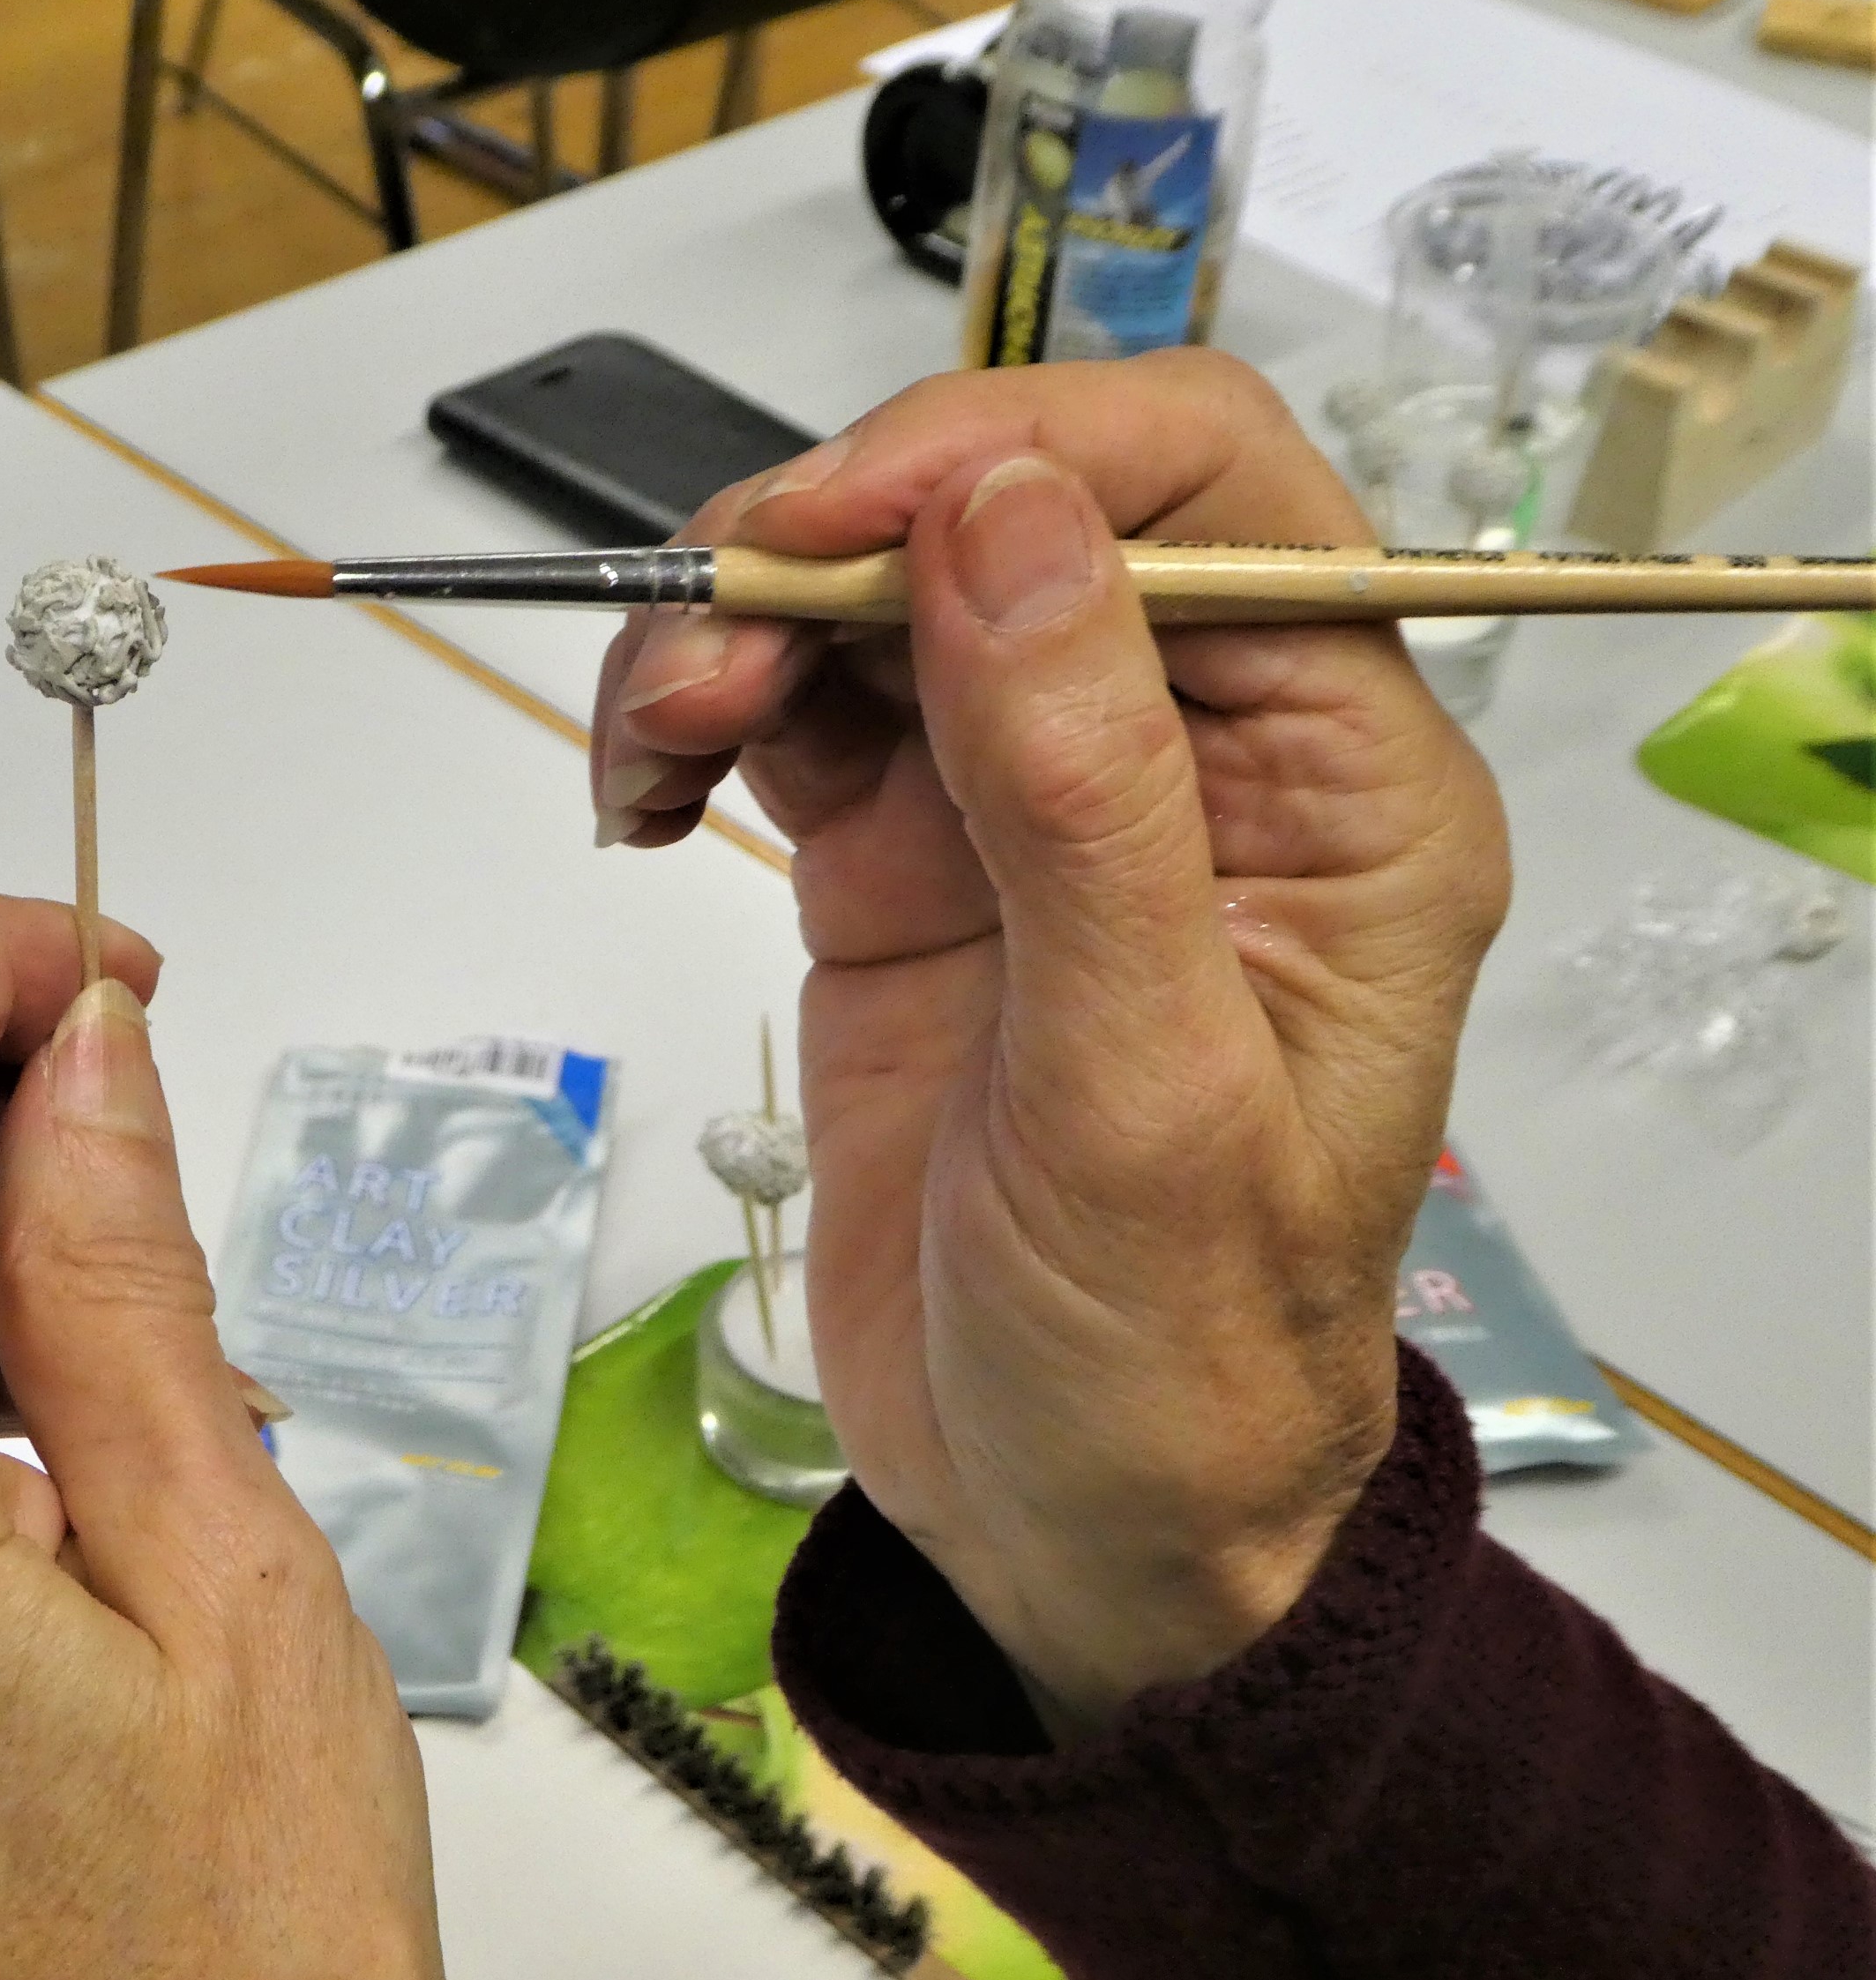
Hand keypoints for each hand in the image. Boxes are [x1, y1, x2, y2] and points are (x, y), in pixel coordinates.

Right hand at [592, 354, 1509, 1732]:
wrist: (1074, 1525)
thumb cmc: (1174, 1357)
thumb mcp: (1146, 1089)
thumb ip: (1084, 791)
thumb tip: (1002, 509)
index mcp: (1337, 780)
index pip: (1204, 489)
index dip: (1013, 453)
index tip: (831, 523)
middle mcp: (1192, 754)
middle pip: (1002, 514)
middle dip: (831, 546)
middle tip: (696, 662)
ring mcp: (1031, 806)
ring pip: (869, 601)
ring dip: (733, 629)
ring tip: (650, 750)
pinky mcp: (905, 871)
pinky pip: (790, 718)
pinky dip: (696, 719)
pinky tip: (642, 797)